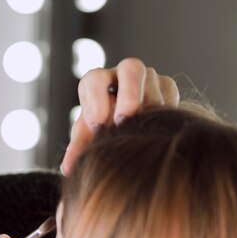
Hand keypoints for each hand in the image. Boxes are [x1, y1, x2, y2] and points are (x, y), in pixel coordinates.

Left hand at [61, 58, 179, 175]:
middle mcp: (122, 73)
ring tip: (141, 130)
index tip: (97, 125)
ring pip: (154, 82)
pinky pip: (169, 94)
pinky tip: (157, 129)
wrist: (124, 126)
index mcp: (97, 82)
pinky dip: (164, 111)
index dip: (96, 99)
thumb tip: (67, 169)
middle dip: (130, 93)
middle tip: (123, 119)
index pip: (95, 79)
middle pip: (131, 68)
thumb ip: (78, 149)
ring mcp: (147, 78)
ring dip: (148, 106)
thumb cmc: (100, 128)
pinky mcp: (166, 87)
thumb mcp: (88, 137)